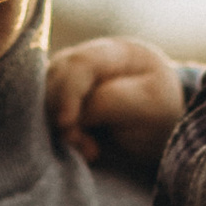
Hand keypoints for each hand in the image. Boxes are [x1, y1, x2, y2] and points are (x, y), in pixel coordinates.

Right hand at [47, 35, 188, 173]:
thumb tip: (74, 114)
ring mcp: (70, 79)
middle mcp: (87, 60)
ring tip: (92, 152)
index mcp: (115, 53)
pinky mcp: (60, 101)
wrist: (160, 128)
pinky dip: (57, 135)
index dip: (68, 92)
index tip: (66, 123)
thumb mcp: (148, 105)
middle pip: (55, 80)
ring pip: (45, 99)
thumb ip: (111, 101)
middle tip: (91, 149)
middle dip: (63, 116)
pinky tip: (80, 150)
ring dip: (60, 129)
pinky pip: (46, 115)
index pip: (80, 63)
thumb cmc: (159, 113)